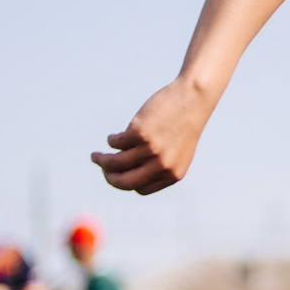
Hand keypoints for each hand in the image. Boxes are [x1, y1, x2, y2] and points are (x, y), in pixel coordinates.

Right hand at [93, 77, 213, 194]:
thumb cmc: (183, 126)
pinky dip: (111, 141)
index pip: (141, 189)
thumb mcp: (176, 153)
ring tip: (96, 155)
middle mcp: (162, 166)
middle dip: (108, 177)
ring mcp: (151, 151)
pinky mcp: (140, 134)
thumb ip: (158, 166)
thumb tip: (126, 173)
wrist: (193, 100)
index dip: (126, 183)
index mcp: (172, 175)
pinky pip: (116, 143)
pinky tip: (113, 137)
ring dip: (101, 160)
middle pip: (125, 182)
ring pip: (115, 163)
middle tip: (100, 169)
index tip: (117, 175)